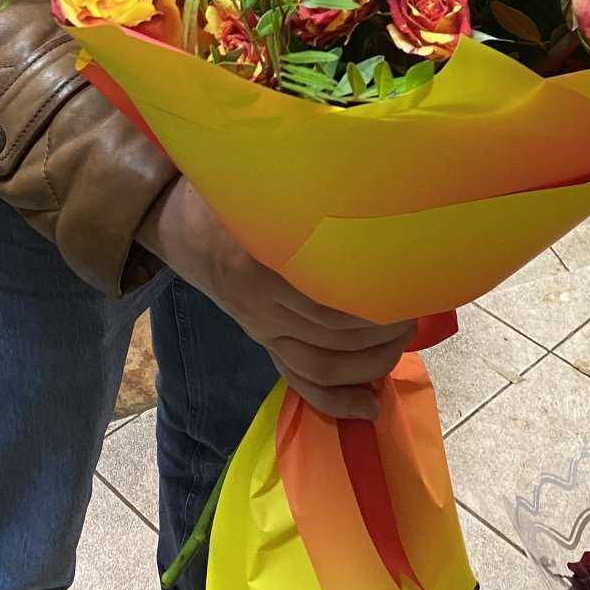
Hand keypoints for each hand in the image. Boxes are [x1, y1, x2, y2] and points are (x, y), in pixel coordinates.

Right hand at [139, 178, 413, 420]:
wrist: (173, 219)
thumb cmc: (228, 193)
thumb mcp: (261, 183)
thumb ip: (305, 191)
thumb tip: (371, 183)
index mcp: (261, 263)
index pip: (330, 298)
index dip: (376, 299)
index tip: (410, 283)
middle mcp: (261, 304)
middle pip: (335, 334)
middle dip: (385, 328)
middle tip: (416, 308)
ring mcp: (261, 328)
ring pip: (323, 364)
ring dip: (373, 361)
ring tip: (403, 337)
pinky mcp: (262, 341)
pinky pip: (298, 381)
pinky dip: (337, 402)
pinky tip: (369, 406)